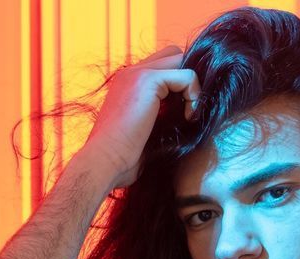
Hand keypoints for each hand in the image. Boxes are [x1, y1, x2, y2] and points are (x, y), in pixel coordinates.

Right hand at [77, 47, 200, 189]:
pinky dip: (194, 95)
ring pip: (181, 59)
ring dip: (192, 85)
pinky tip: (189, 117)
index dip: (179, 83)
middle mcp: (130, 74)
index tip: (184, 111)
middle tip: (190, 107)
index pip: (162, 65)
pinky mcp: (148, 80)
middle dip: (187, 78)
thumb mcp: (144, 132)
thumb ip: (160, 115)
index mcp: (127, 84)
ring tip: (190, 113)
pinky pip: (187, 75)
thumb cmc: (122, 159)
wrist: (104, 162)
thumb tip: (187, 114)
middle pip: (173, 55)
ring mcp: (137, 74)